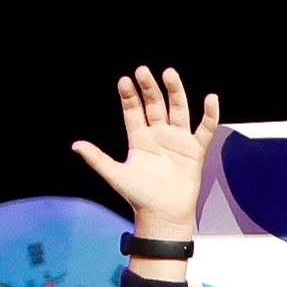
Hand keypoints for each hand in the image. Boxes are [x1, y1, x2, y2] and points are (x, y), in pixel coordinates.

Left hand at [68, 65, 217, 241]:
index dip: (129, 97)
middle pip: (155, 105)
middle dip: (149, 88)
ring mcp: (178, 140)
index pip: (134, 111)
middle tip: (143, 70)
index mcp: (140, 139)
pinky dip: (210, 114)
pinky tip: (211, 99)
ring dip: (175, 92)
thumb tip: (75, 145)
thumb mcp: (116, 175)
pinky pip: (205, 129)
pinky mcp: (195, 150)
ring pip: (178, 110)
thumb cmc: (140, 197)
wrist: (163, 216)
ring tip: (169, 74)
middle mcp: (159, 134)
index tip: (124, 81)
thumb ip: (97, 159)